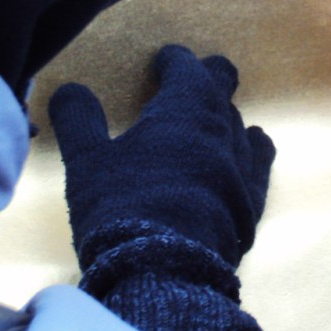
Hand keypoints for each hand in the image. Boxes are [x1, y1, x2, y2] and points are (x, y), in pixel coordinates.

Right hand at [49, 44, 274, 266]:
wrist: (168, 271)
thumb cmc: (122, 207)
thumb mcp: (87, 160)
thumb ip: (79, 119)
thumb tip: (70, 89)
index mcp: (185, 108)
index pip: (186, 67)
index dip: (174, 60)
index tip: (164, 59)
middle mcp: (222, 128)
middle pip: (222, 86)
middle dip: (208, 76)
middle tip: (194, 76)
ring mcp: (244, 164)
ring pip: (238, 124)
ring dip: (223, 117)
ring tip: (211, 118)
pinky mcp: (254, 200)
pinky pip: (260, 161)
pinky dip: (251, 148)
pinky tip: (254, 144)